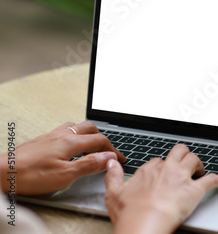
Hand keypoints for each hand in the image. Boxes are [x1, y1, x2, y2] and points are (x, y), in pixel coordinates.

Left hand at [0, 121, 125, 194]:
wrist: (1, 172)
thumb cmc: (30, 175)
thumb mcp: (65, 175)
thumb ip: (89, 165)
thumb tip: (109, 158)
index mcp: (71, 142)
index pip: (100, 141)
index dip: (114, 150)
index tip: (121, 159)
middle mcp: (62, 135)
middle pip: (90, 128)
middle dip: (103, 138)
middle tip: (109, 150)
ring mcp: (50, 136)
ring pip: (76, 127)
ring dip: (88, 134)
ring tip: (92, 144)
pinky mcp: (41, 141)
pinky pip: (64, 131)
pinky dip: (75, 136)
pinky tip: (69, 146)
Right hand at [105, 144, 217, 233]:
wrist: (145, 224)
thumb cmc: (130, 213)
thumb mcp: (113, 194)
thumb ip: (113, 176)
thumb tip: (111, 162)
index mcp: (148, 171)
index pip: (158, 161)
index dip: (162, 166)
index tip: (164, 172)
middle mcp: (166, 170)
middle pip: (179, 152)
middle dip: (183, 155)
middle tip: (185, 163)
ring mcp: (181, 178)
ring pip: (194, 159)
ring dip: (199, 163)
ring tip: (200, 170)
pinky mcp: (195, 190)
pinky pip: (212, 179)